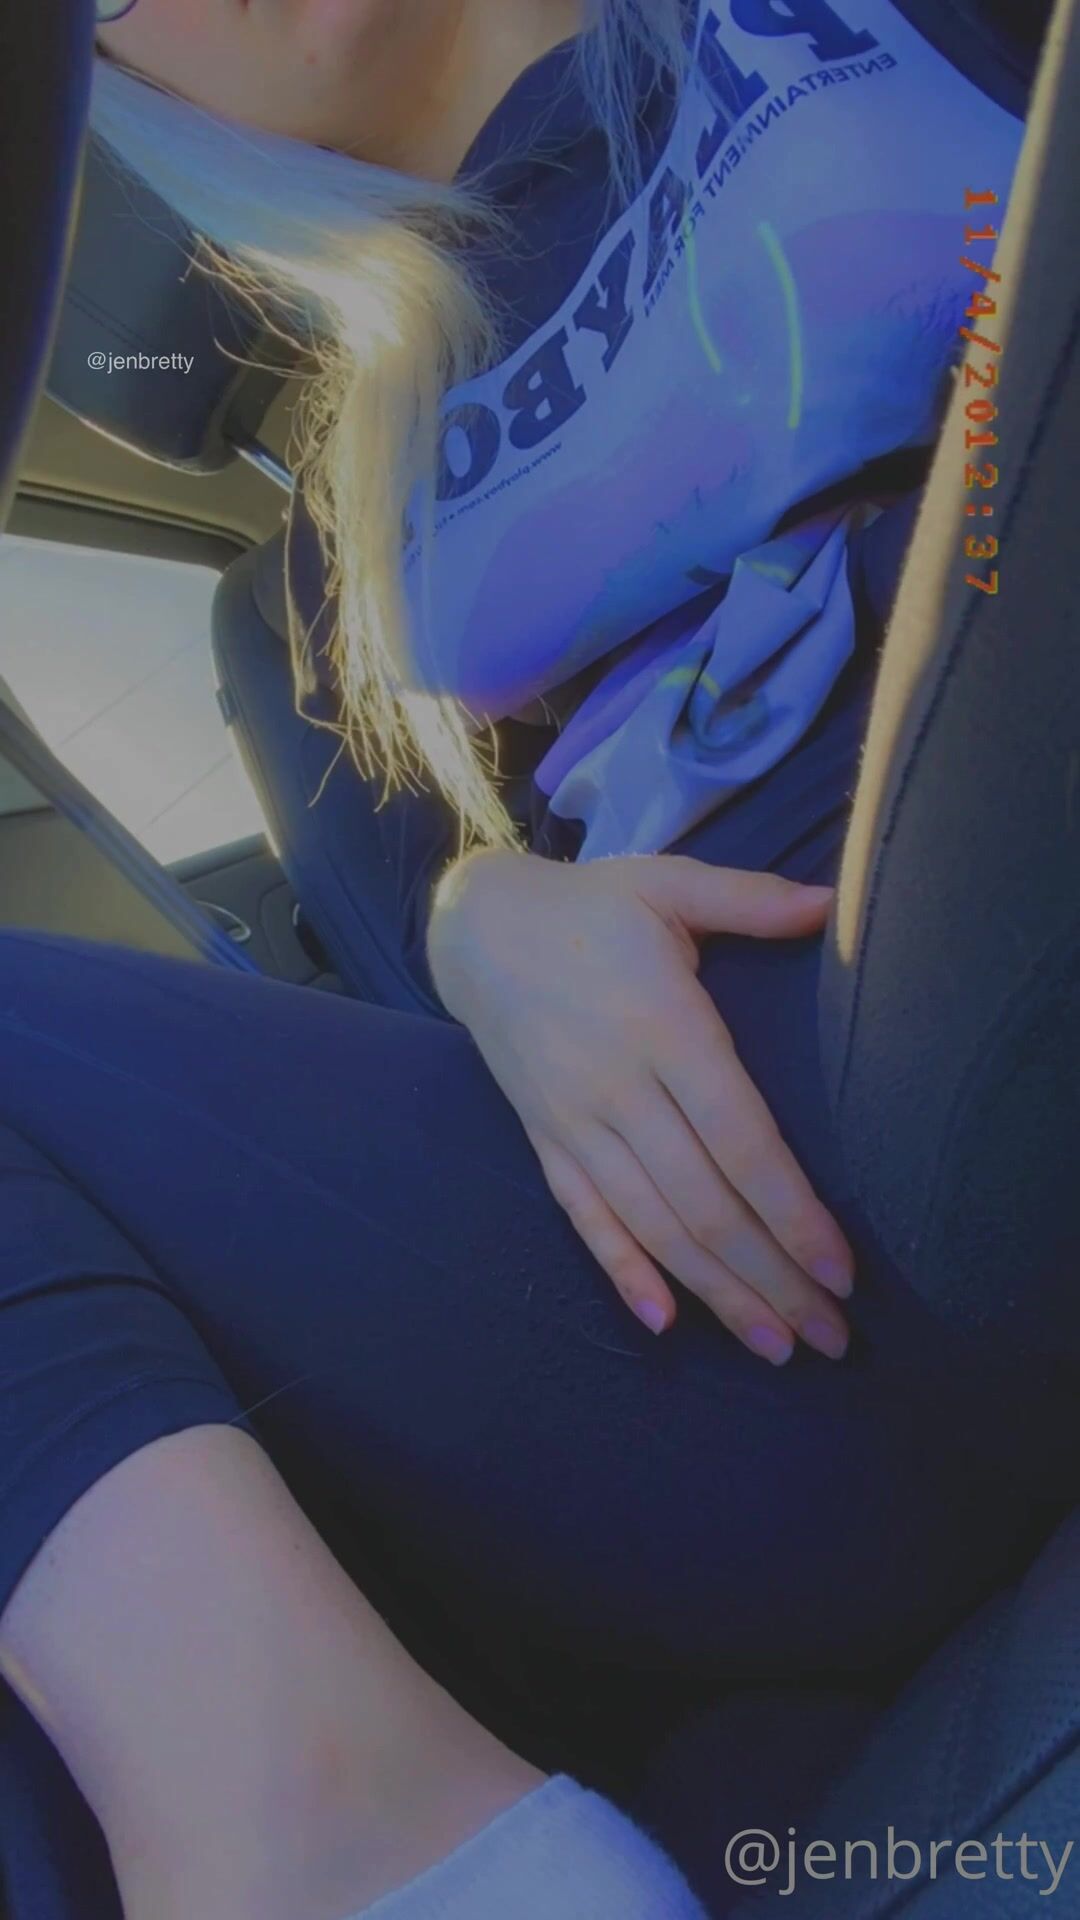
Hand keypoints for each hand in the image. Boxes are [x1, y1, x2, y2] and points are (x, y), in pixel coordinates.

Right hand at [428, 851, 853, 1364]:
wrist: (477, 928)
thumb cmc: (590, 907)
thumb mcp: (668, 883)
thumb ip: (752, 898)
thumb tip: (833, 904)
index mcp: (662, 1025)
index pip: (739, 1140)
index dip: (792, 1212)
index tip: (842, 1269)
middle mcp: (617, 1086)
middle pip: (703, 1203)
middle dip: (772, 1278)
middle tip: (831, 1337)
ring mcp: (574, 1120)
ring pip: (653, 1226)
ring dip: (718, 1292)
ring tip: (776, 1345)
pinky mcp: (545, 1139)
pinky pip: (584, 1218)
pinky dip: (623, 1272)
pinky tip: (667, 1322)